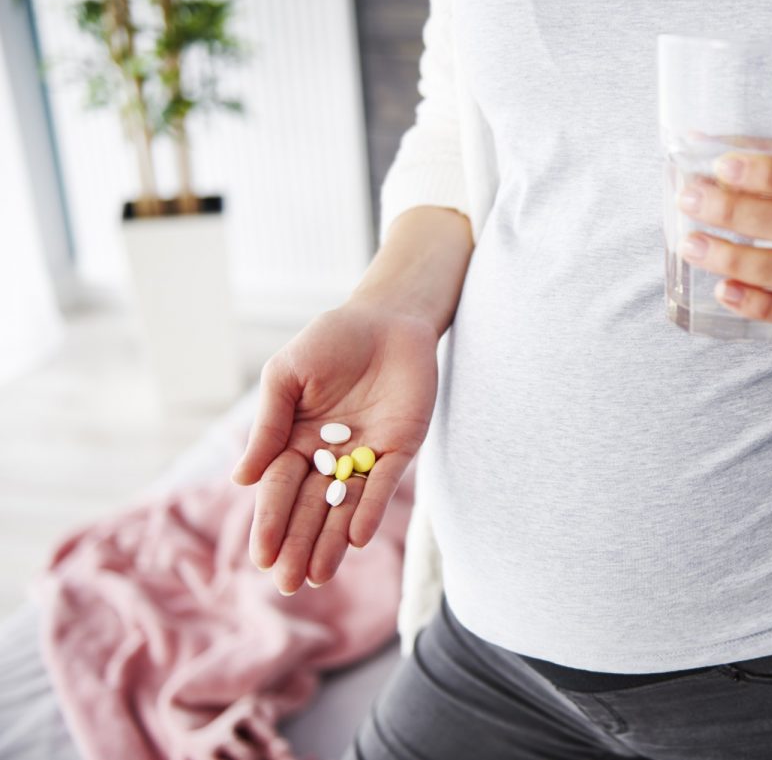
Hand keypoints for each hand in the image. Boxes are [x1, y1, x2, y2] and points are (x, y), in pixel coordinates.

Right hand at [231, 303, 437, 594]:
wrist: (386, 318)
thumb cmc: (329, 341)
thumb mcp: (287, 376)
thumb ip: (269, 425)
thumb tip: (241, 479)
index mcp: (294, 441)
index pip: (279, 490)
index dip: (271, 523)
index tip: (261, 557)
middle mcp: (329, 456)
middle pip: (311, 508)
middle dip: (299, 545)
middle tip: (289, 585)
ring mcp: (365, 455)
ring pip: (345, 507)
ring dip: (332, 542)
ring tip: (318, 576)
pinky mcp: (399, 448)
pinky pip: (382, 485)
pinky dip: (369, 510)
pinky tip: (356, 538)